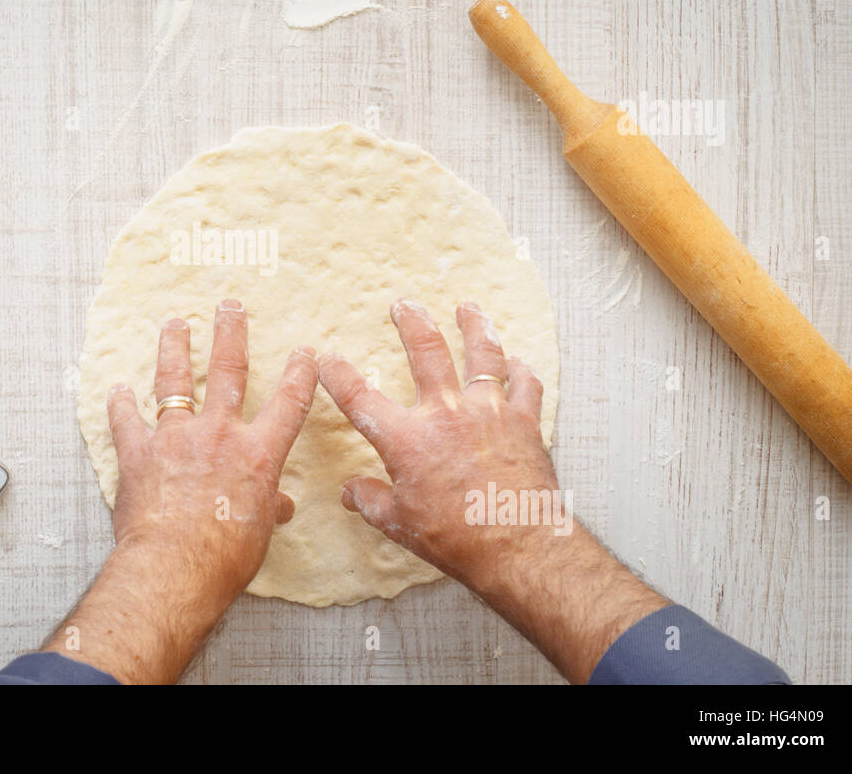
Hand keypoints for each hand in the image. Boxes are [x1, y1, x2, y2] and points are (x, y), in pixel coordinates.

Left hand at [106, 298, 318, 600]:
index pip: (288, 404)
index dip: (299, 375)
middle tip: (228, 306)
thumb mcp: (260, 532)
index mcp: (258, 453)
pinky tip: (116, 389)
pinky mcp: (137, 453)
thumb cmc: (224, 557)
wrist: (174, 567)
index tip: (305, 352)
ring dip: (174, 349)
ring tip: (174, 324)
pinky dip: (120, 405)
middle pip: (228, 372)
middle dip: (230, 334)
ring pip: (174, 381)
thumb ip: (268, 509)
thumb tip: (280, 507)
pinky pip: (126, 421)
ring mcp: (175, 439)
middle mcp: (218, 435)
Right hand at [318, 299, 557, 587]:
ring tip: (468, 308)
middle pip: (427, 353)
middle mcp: (447, 414)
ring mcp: (489, 413)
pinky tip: (518, 363)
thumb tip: (349, 492)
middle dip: (412, 323)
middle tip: (404, 304)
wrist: (520, 547)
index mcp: (407, 440)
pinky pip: (526, 386)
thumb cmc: (458, 540)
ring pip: (483, 355)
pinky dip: (522, 371)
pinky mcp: (524, 422)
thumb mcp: (399, 524)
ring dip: (474, 326)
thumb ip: (370, 501)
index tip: (325, 357)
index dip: (338, 374)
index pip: (360, 398)